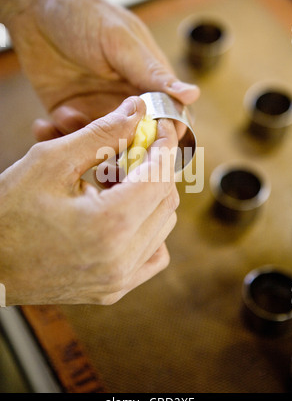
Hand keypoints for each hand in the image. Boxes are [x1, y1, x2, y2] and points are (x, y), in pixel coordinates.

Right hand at [0, 97, 178, 304]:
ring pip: (162, 225)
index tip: (160, 126)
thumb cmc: (8, 212)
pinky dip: (148, 228)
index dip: (164, 144)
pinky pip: (152, 254)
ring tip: (118, 179)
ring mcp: (119, 280)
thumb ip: (102, 134)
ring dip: (150, 195)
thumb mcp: (51, 161)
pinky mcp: (113, 290)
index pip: (160, 175)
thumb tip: (137, 110)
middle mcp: (121, 258)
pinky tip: (123, 212)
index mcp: (109, 224)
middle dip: (156, 168)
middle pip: (166, 200)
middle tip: (134, 149)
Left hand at [8, 0, 198, 140]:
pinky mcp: (69, 114)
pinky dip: (64, 136)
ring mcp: (97, 110)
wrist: (32, 6)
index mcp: (146, 81)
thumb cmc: (83, 13)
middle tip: (107, 149)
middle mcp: (125, 100)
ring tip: (71, 120)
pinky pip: (72, 138)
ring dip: (90, 144)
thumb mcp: (121, 42)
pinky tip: (53, 119)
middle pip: (137, 139)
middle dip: (125, 149)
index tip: (152, 147)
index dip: (165, 136)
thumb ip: (152, 73)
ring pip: (104, 145)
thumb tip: (193, 94)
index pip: (168, 117)